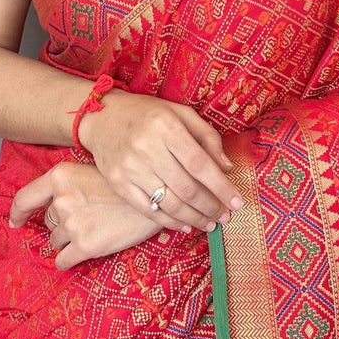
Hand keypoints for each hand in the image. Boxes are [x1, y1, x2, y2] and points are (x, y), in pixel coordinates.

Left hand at [9, 162, 176, 269]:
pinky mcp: (84, 246)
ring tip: (95, 230)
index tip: (16, 222)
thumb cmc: (126, 184)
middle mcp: (61, 199)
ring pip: (56, 241)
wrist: (157, 198)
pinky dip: (70, 260)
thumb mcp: (91, 171)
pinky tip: (86, 252)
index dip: (18, 213)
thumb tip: (51, 206)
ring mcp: (72, 223)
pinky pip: (63, 262)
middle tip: (89, 218)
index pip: (24, 198)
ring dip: (70, 240)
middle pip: (49, 221)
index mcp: (60, 176)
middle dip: (63, 223)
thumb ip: (68, 186)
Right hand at [78, 90, 241, 231]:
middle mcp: (147, 147)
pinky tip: (186, 225)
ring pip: (170, 203)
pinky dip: (170, 222)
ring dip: (195, 218)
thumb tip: (227, 167)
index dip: (221, 187)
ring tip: (210, 223)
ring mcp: (130, 168)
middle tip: (225, 216)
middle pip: (187, 188)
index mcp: (166, 126)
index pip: (200, 164)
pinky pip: (148, 210)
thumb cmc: (147, 113)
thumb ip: (206, 136)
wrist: (102, 117)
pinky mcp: (118, 183)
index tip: (237, 202)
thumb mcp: (180, 113)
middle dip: (211, 207)